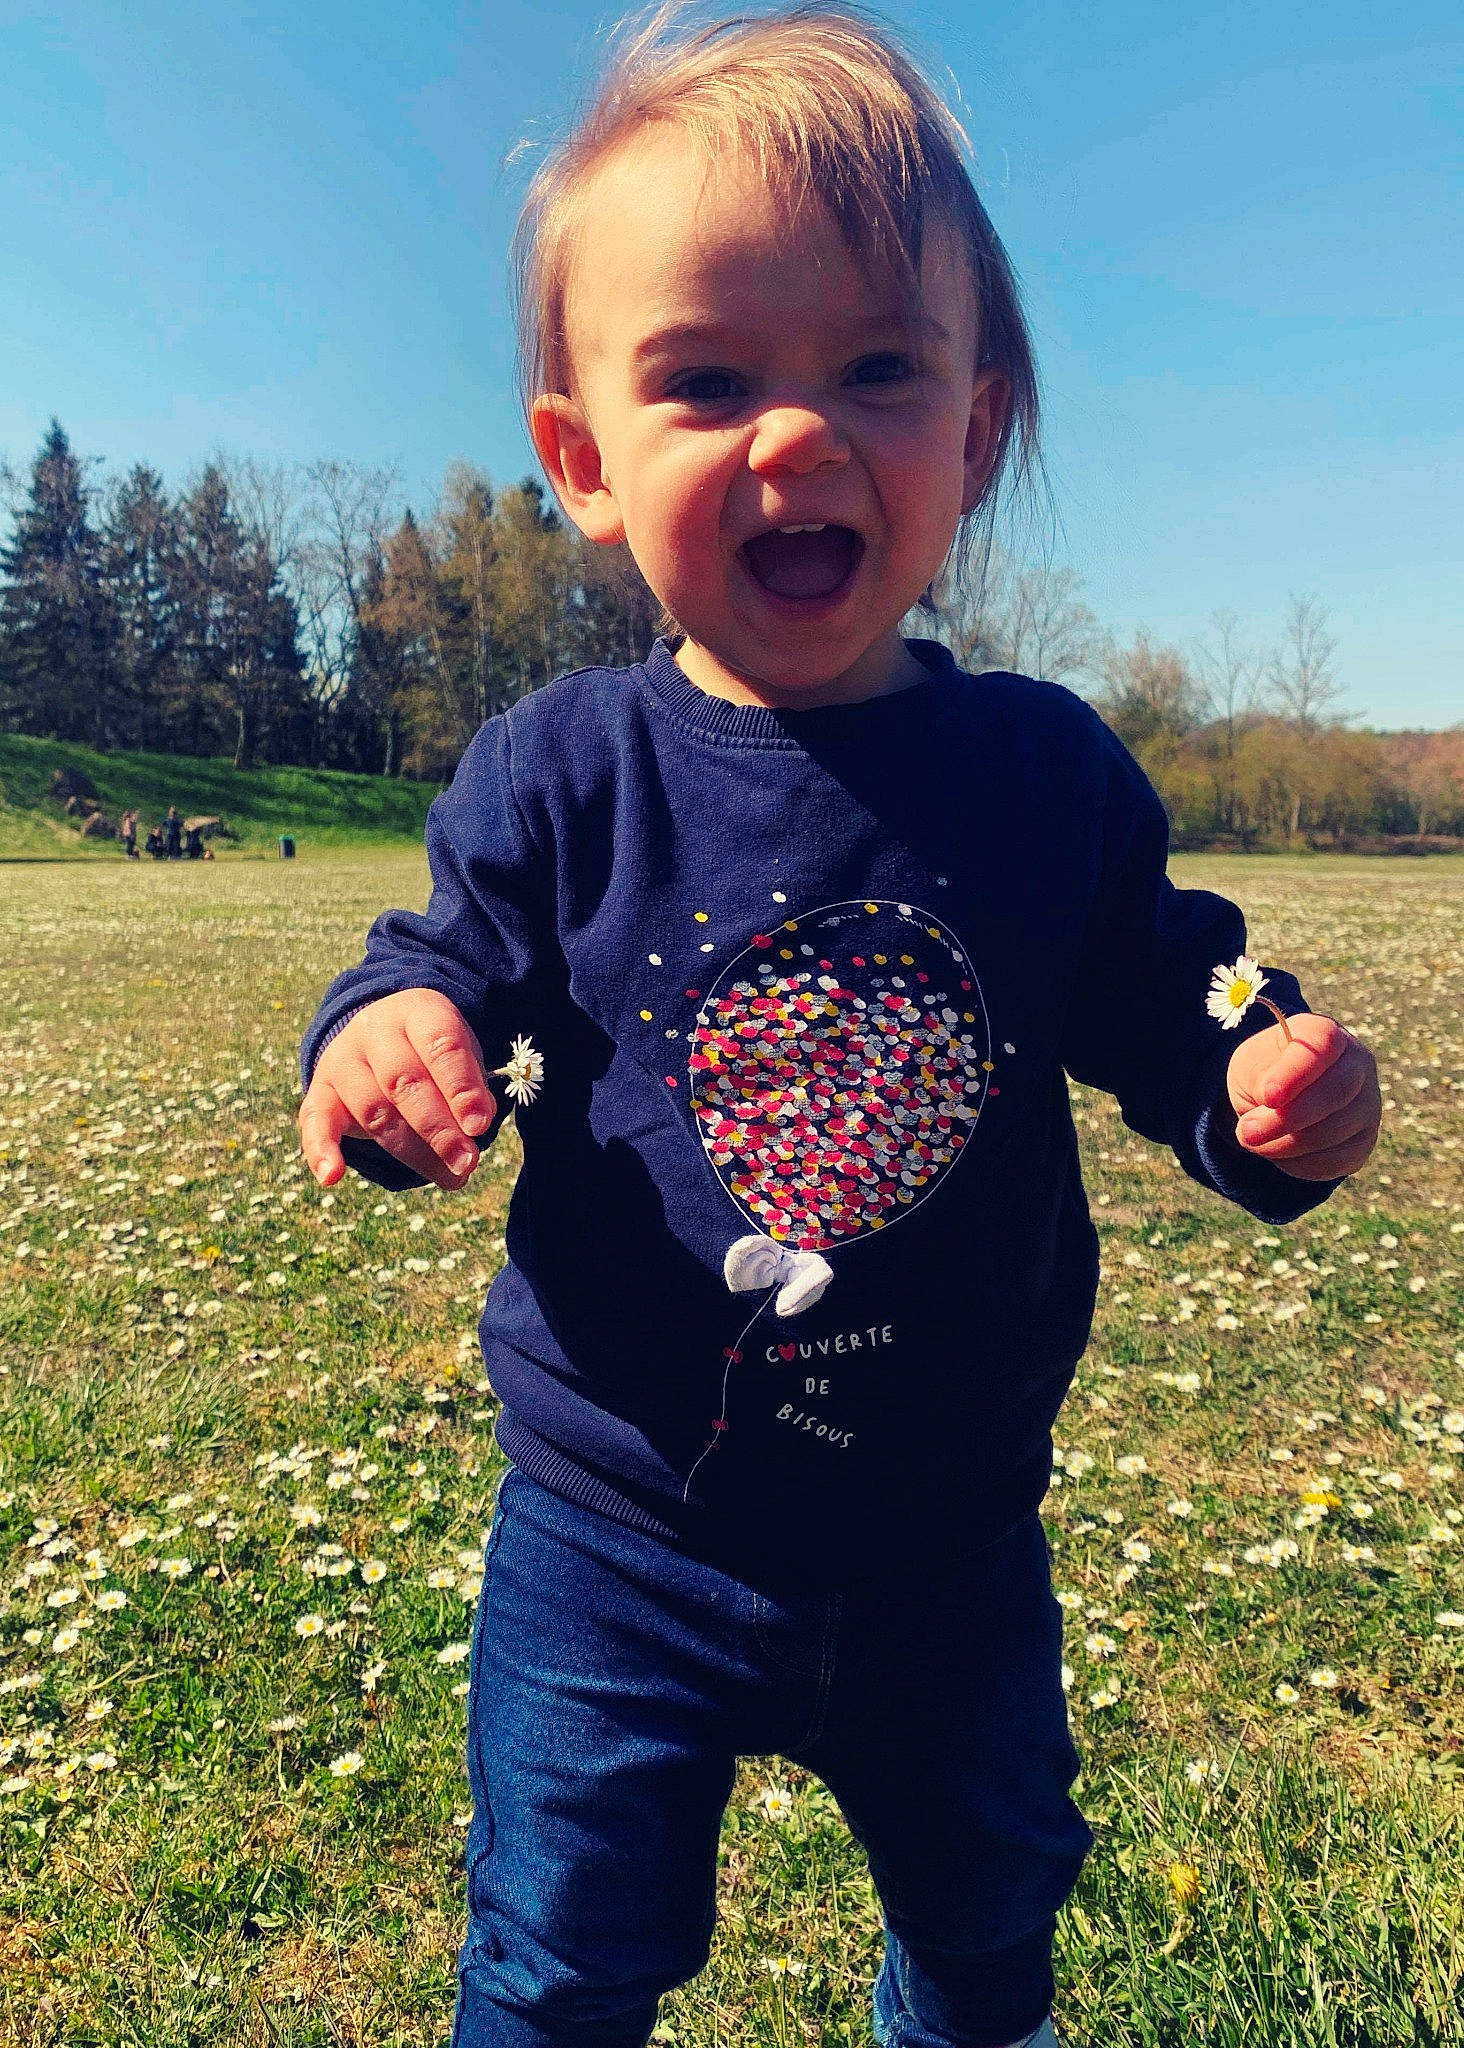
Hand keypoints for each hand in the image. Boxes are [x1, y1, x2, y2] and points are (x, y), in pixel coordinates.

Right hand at [298, 990, 496, 1190]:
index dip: (461, 1087)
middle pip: (403, 1082)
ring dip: (412, 1152)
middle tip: (466, 1162)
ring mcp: (341, 1059)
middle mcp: (374, 1029)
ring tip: (450, 1178)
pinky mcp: (320, 1091)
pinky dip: (320, 1149)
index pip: (439, 1044)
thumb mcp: (461, 1055)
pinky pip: (314, 1120)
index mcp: (417, 1011)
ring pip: (373, 1110)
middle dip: (439, 1129)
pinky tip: (332, 1175)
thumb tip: (474, 1126)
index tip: (479, 1125)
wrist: (382, 1036)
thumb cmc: (432, 1053)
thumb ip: (471, 1087)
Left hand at [1226, 1013, 1380, 1180]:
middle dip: (1290, 1117)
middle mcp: (1357, 1065)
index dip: (1296, 1072)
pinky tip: (1277, 1153)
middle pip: (1339, 1090)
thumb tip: (1271, 1101)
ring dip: (1288, 1143)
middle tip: (1248, 1131)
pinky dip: (1301, 1163)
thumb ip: (1261, 1076)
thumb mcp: (1250, 1065)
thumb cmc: (1263, 1072)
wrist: (1274, 1100)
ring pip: (1337, 1130)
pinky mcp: (1363, 1141)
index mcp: (1326, 1034)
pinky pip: (1339, 1159)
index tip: (1268, 1096)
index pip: (1323, 1044)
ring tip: (1253, 1140)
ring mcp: (1367, 1103)